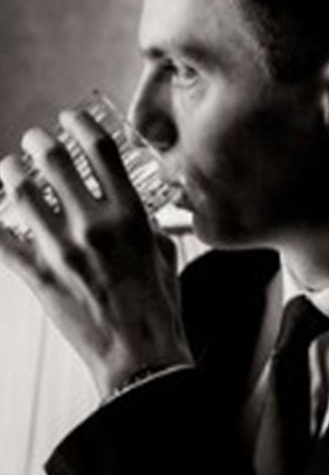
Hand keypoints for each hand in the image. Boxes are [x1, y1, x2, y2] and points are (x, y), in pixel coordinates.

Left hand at [0, 108, 192, 398]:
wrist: (142, 356)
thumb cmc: (158, 313)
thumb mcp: (167, 260)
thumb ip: (151, 232)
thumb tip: (142, 222)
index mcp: (132, 217)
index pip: (101, 151)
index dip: (81, 125)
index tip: (72, 118)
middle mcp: (96, 226)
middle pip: (55, 162)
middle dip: (39, 143)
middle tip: (35, 141)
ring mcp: (64, 250)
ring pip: (21, 192)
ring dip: (11, 173)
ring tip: (10, 168)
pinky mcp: (39, 276)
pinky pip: (2, 240)